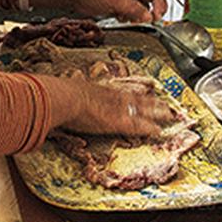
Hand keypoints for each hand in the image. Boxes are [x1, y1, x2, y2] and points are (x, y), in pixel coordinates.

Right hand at [38, 75, 177, 137]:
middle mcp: (109, 96)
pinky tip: (158, 131)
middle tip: (166, 104)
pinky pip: (136, 125)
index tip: (144, 93)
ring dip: (156, 113)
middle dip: (152, 102)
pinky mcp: (116, 121)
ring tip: (170, 116)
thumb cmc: (57, 94)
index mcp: (97, 90)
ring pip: (141, 109)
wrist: (60, 97)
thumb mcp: (62, 90)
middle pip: (135, 98)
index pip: (120, 93)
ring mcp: (114, 108)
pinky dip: (148, 128)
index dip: (133, 94)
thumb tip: (50, 92)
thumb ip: (62, 94)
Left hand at [66, 0, 180, 22]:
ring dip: (142, 14)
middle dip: (156, 7)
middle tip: (154, 18)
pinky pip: (133, 11)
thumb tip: (149, 18)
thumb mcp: (116, 2)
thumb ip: (135, 11)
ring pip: (144, 6)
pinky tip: (123, 19)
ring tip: (133, 19)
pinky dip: (132, 17)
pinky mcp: (119, 3)